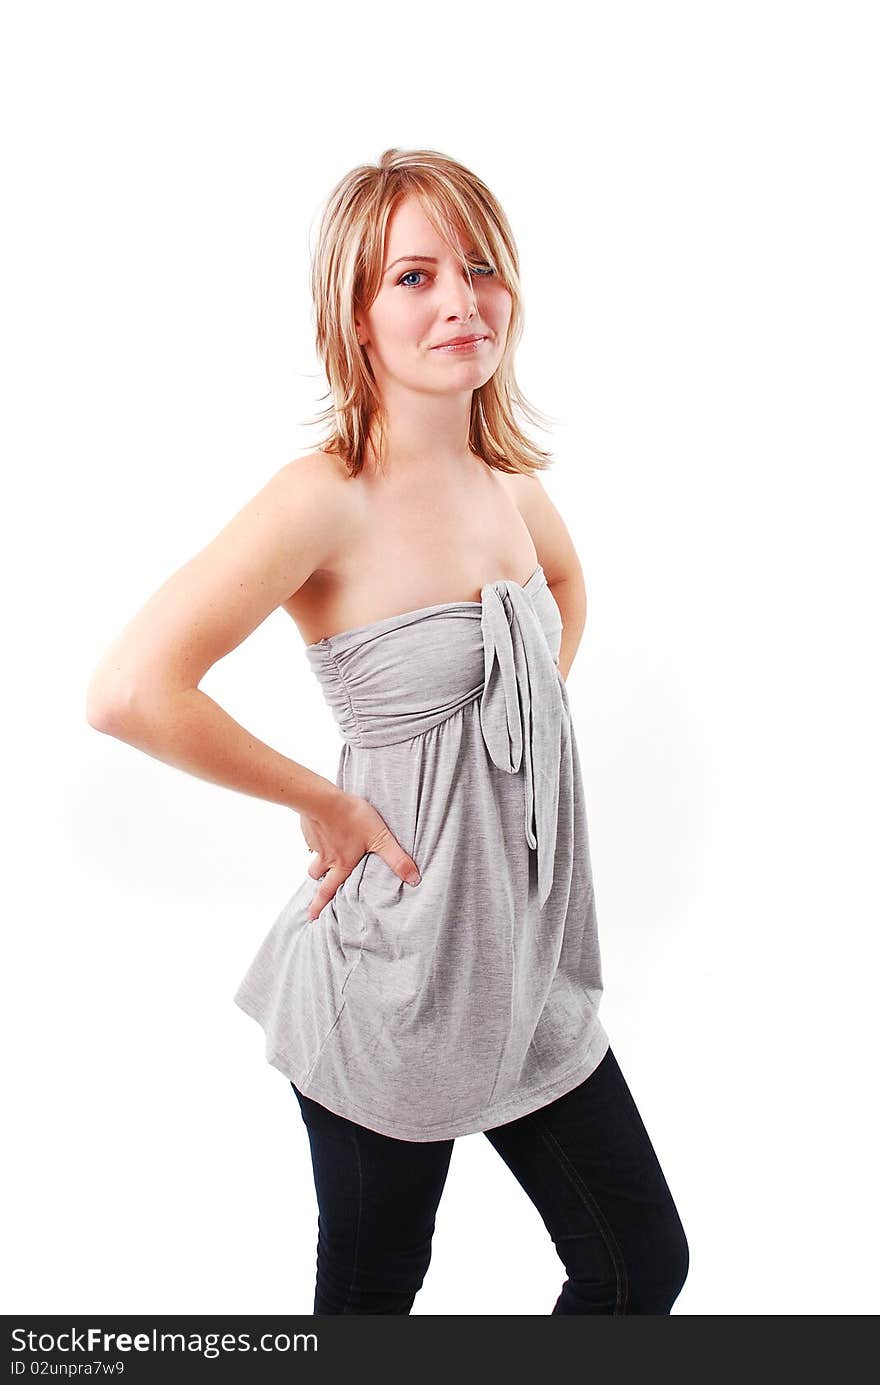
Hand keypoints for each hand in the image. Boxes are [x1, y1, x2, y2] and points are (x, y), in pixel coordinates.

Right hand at [299, 789, 420, 921]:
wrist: (323, 800)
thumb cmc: (352, 818)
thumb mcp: (380, 838)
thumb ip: (396, 859)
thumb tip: (413, 879)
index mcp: (341, 864)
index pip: (328, 890)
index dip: (320, 904)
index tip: (312, 917)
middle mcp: (326, 857)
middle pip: (315, 875)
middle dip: (314, 886)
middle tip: (312, 895)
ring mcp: (316, 842)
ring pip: (314, 856)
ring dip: (317, 860)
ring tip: (321, 857)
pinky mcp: (310, 826)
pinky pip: (312, 836)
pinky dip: (317, 836)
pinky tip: (324, 827)